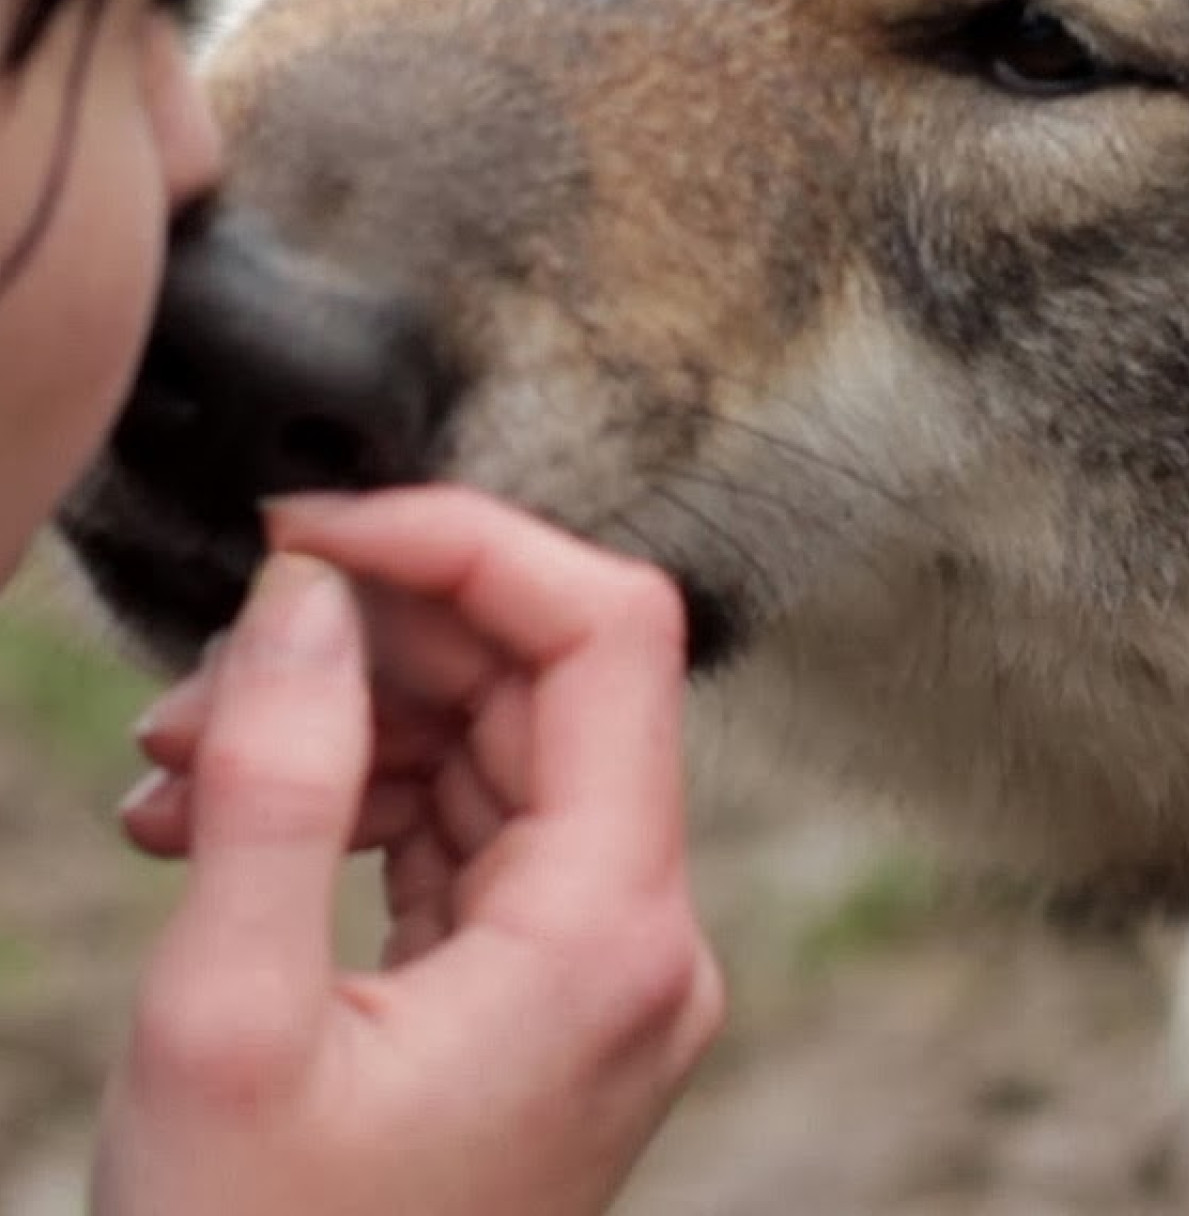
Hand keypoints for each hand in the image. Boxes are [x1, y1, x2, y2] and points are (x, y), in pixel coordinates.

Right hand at [97, 487, 723, 1215]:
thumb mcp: (227, 1025)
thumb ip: (277, 780)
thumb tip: (309, 589)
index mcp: (615, 926)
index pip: (608, 632)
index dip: (467, 544)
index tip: (315, 532)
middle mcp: (638, 932)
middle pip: (542, 684)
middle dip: (370, 648)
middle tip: (206, 683)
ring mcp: (591, 965)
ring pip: (489, 751)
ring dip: (339, 726)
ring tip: (181, 768)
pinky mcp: (532, 991)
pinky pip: (460, 834)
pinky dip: (349, 805)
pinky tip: (215, 828)